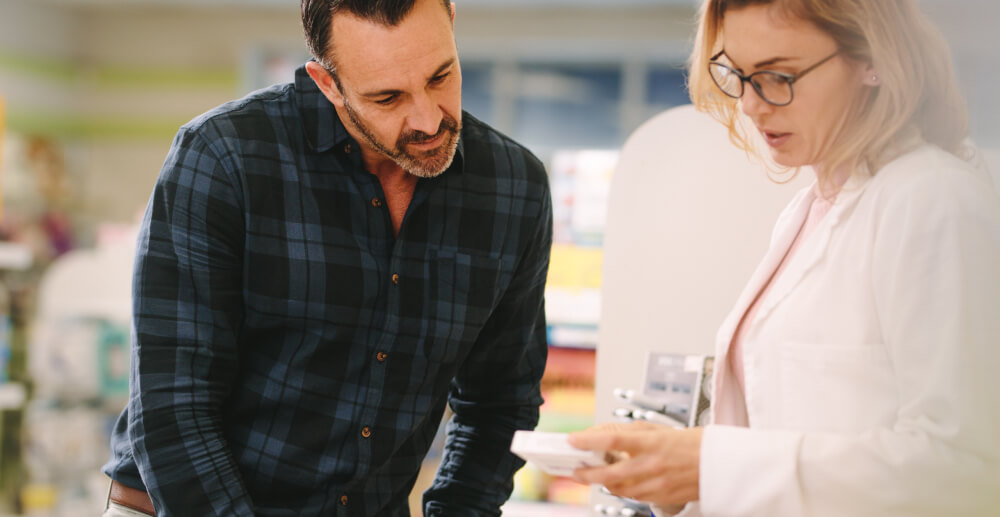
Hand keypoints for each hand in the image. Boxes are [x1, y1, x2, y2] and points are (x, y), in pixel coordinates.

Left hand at [568, 422, 702, 505]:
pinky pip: (633, 496)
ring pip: (618, 488)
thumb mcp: (657, 429)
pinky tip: (617, 481)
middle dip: (587, 474)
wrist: (718, 465)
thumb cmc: (690, 443)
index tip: (573, 440)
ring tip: (593, 474)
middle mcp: (652, 466)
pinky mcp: (660, 498)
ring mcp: (656, 485)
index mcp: (652, 443)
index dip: (589, 440)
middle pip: (609, 473)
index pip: (613, 440)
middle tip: (575, 470)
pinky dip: (621, 489)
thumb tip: (600, 433)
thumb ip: (626, 432)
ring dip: (603, 482)